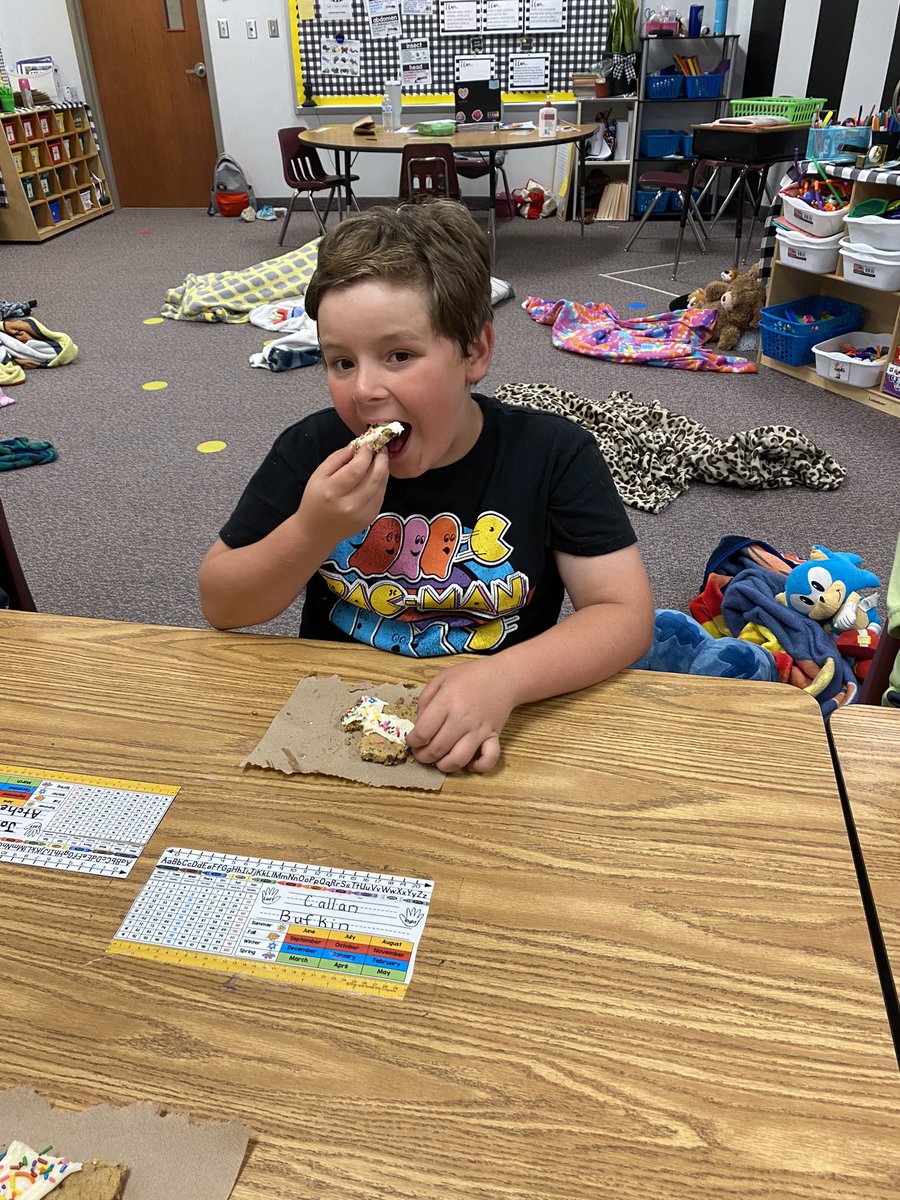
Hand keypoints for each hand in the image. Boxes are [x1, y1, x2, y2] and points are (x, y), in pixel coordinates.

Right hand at [297, 441, 388, 551]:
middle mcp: (349, 504)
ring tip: (380, 460)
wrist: (316, 531)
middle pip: (375, 477)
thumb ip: (338, 458)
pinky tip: (376, 476)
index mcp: (333, 491)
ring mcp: (362, 514)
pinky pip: (381, 496)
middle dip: (381, 459)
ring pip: (381, 486)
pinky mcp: (370, 518)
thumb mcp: (319, 475)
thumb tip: (357, 445)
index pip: (357, 468)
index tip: (368, 444)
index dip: (366, 453)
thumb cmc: (315, 500)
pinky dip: (381, 483)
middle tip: (381, 449)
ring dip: (383, 470)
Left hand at [407, 659, 515, 773]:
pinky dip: (478, 767)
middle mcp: (462, 719)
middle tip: (420, 753)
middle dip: (423, 757)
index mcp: (446, 702)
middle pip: (437, 749)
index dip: (412, 741)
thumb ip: (424, 701)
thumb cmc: (470, 676)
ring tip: (438, 761)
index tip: (411, 741)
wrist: (503, 676)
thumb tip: (417, 725)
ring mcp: (479, 730)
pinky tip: (469, 764)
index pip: (423, 732)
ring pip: (458, 759)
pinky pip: (488, 759)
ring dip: (444, 766)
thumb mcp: (441, 679)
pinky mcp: (494, 737)